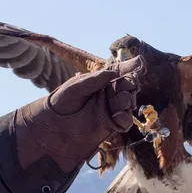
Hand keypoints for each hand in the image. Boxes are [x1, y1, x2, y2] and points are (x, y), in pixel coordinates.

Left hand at [14, 56, 145, 173]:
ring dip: (126, 101)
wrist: (51, 129)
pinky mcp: (110, 126)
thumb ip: (95, 80)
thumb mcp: (75, 88)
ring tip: (117, 103)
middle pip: (127, 86)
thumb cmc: (60, 104)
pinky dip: (125, 118)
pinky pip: (125, 121)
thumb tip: (115, 72)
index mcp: (99, 82)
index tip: (140, 63)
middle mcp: (107, 95)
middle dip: (129, 85)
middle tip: (123, 89)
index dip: (129, 68)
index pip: (118, 72)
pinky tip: (118, 116)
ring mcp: (110, 110)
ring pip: (128, 102)